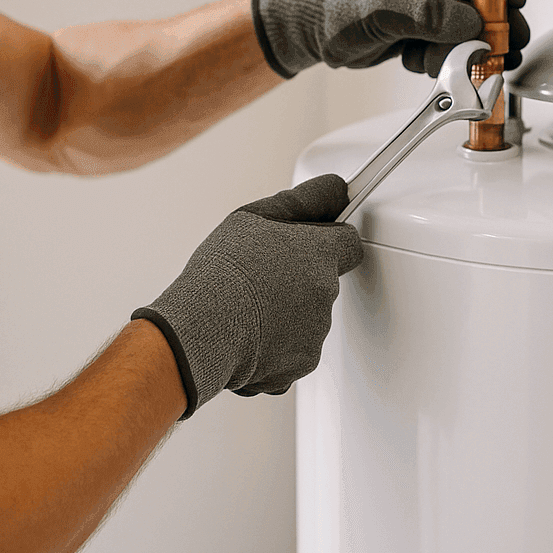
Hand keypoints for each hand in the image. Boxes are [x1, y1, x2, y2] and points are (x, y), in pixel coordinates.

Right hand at [132, 175, 362, 418]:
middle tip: (262, 277)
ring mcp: (316, 332)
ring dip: (287, 313)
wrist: (202, 330)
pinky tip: (249, 335)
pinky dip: (277, 346)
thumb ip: (304, 200)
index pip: (350, 242)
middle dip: (300, 279)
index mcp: (319, 254)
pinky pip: (295, 350)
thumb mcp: (254, 217)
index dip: (330, 241)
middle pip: (323, 281)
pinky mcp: (302, 364)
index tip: (311, 243)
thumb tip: (336, 189)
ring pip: (308, 318)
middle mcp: (326, 293)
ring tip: (248, 307)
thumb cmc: (223, 273)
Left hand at [251, 0, 529, 77]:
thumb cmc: (335, 4)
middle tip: (503, 49)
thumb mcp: (383, 7)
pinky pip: (446, 48)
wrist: (307, 31)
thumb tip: (473, 25)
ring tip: (435, 61)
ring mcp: (426, 6)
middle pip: (480, 0)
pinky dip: (438, 61)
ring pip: (465, 29)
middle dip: (491, 27)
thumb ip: (430, 16)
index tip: (517, 4)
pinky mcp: (419, 32)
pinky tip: (414, 62)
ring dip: (459, 50)